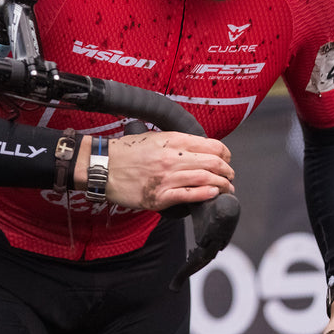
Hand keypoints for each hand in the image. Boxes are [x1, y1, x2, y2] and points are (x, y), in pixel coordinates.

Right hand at [94, 131, 233, 210]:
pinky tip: (213, 194)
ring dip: (222, 185)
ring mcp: (167, 178)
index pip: (210, 145)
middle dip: (227, 171)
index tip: (227, 159)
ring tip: (227, 188)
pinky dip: (205, 194)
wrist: (103, 167)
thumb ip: (175, 141)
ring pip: (205, 179)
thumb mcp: (153, 137)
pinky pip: (189, 195)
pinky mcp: (160, 196)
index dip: (224, 153)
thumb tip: (196, 146)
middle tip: (230, 176)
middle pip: (213, 162)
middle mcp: (172, 158)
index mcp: (172, 140)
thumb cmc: (126, 152)